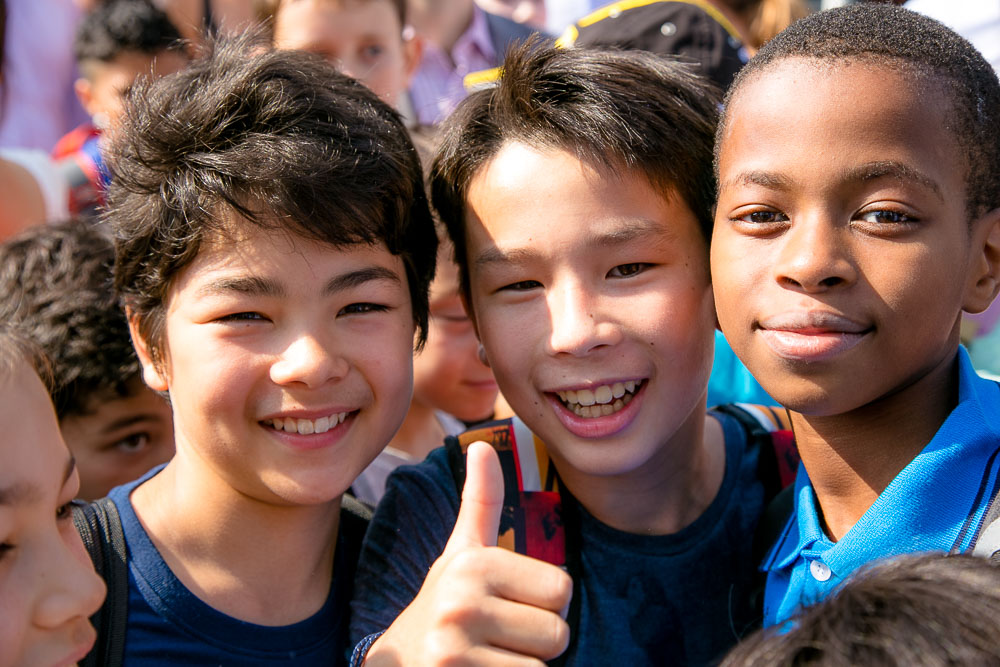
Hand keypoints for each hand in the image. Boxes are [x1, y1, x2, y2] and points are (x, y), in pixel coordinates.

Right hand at [365, 441, 572, 665]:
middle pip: (557, 631)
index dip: (545, 605)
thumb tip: (481, 445)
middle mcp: (462, 601)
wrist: (396, 664)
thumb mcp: (460, 553)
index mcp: (473, 563)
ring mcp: (455, 648)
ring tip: (489, 658)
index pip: (562, 589)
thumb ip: (481, 502)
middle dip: (537, 641)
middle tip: (498, 639)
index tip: (508, 606)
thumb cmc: (443, 605)